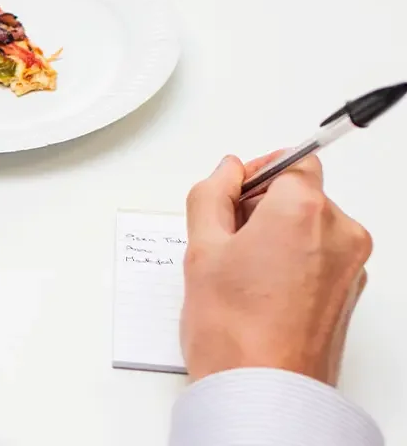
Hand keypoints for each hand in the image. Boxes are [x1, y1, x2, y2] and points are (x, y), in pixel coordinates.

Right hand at [181, 154, 371, 384]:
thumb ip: (211, 195)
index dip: (257, 173)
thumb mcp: (201, 247)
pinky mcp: (349, 293)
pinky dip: (293, 261)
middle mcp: (339, 233)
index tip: (233, 192)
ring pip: (310, 227)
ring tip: (240, 271)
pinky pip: (320, 257)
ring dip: (277, 235)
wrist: (262, 391)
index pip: (291, 161)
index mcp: (304, 210)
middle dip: (263, 207)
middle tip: (225, 238)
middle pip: (302, 194)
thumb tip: (225, 173)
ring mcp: (350, 266)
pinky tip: (259, 289)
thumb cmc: (235, 330)